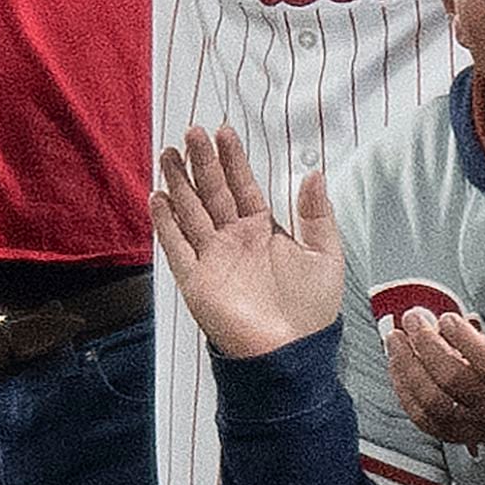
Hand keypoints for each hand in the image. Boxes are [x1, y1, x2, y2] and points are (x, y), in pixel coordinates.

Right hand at [151, 126, 349, 357]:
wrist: (291, 353)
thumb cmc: (311, 311)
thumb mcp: (325, 255)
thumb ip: (318, 215)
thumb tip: (314, 173)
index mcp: (263, 231)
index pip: (243, 186)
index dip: (232, 160)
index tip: (223, 132)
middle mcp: (234, 240)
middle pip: (212, 192)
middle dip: (201, 162)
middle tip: (191, 132)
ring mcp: (212, 257)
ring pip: (190, 211)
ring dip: (179, 183)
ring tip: (169, 154)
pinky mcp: (196, 279)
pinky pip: (176, 246)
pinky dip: (166, 222)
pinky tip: (159, 197)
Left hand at [382, 284, 484, 443]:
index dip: (464, 339)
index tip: (447, 317)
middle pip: (455, 380)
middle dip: (427, 344)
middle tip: (414, 319)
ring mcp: (476, 422)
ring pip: (434, 402)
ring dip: (408, 368)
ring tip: (396, 339)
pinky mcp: (455, 431)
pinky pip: (423, 417)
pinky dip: (404, 390)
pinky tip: (398, 364)